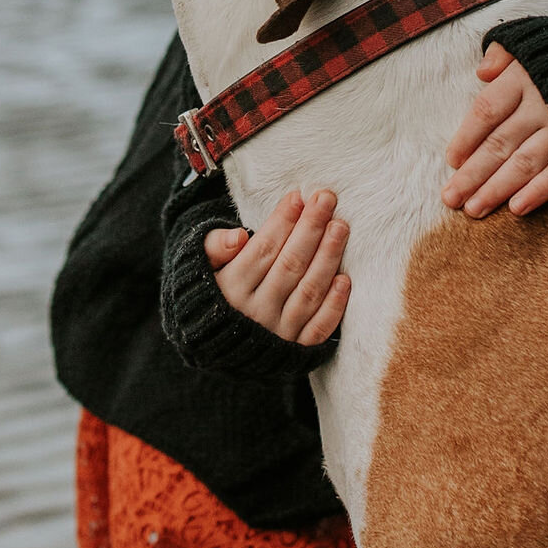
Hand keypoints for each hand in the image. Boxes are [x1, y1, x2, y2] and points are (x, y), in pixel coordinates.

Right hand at [205, 187, 350, 344]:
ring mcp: (277, 332)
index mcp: (230, 289)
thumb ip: (214, 247)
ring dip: (328, 258)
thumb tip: (238, 237)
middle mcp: (254, 312)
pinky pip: (319, 329)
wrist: (216, 344)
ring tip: (340, 227)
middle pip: (290, 265)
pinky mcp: (296, 350)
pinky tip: (345, 279)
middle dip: (311, 229)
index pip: (263, 250)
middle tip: (326, 200)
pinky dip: (334, 306)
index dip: (282, 222)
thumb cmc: (215, 291)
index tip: (298, 197)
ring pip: (308, 292)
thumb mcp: (202, 267)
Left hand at [442, 50, 547, 217]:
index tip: (451, 160)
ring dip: (496, 189)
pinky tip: (517, 208)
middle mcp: (542, 105)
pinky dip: (539, 192)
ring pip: (524, 164)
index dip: (466, 137)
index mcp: (525, 77)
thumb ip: (505, 50)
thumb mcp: (536, 37)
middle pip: (499, 144)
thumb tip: (481, 72)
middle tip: (450, 199)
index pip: (486, 112)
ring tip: (474, 210)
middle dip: (472, 174)